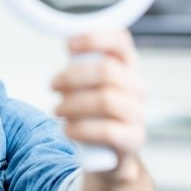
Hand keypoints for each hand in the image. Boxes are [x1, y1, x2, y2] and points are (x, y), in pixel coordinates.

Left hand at [51, 30, 145, 168]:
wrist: (109, 152)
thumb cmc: (95, 111)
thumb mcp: (89, 84)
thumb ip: (81, 65)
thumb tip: (67, 43)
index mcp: (127, 67)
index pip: (120, 42)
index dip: (95, 38)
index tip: (68, 44)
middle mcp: (136, 87)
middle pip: (107, 71)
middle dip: (72, 77)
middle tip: (52, 85)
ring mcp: (137, 113)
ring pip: (106, 100)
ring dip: (73, 104)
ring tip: (57, 109)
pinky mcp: (132, 139)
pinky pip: (108, 131)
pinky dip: (81, 129)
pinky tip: (67, 130)